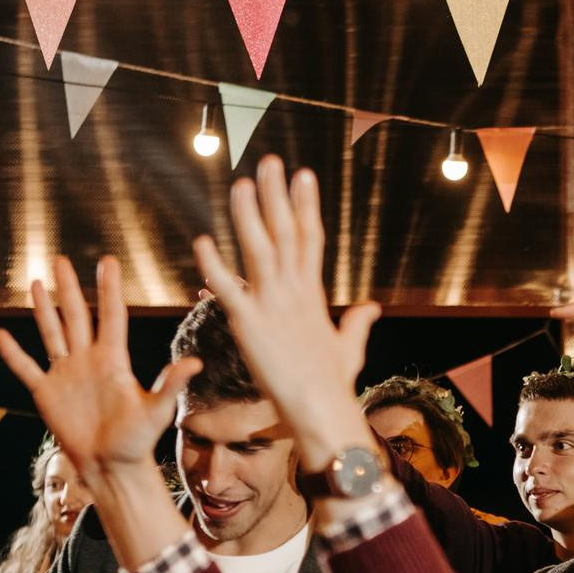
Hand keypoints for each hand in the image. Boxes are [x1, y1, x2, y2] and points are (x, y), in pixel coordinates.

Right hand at [0, 257, 200, 486]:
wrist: (111, 468)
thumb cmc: (137, 442)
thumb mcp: (156, 412)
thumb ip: (171, 385)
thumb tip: (195, 363)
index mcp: (114, 360)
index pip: (110, 316)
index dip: (108, 289)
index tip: (107, 261)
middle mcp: (88, 360)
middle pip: (75, 316)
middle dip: (67, 288)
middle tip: (60, 259)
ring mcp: (66, 374)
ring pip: (51, 333)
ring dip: (41, 309)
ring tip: (33, 282)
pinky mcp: (46, 393)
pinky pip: (26, 368)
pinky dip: (12, 353)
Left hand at [189, 157, 382, 466]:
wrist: (322, 410)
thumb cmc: (333, 384)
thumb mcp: (349, 347)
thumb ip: (357, 323)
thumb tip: (372, 307)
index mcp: (313, 294)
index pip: (310, 238)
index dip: (305, 205)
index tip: (303, 175)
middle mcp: (294, 292)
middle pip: (286, 233)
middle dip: (278, 196)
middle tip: (269, 162)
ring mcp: (272, 306)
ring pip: (259, 250)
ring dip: (249, 216)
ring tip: (240, 184)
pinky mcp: (250, 325)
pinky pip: (228, 290)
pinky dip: (214, 266)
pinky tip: (202, 241)